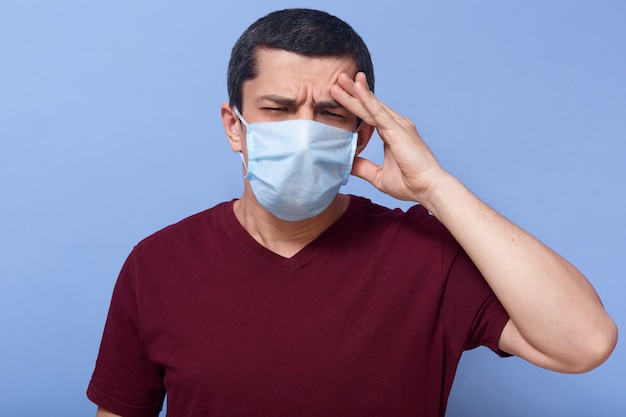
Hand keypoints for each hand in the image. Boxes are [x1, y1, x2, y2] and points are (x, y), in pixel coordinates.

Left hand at [331, 72, 448, 204]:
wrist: (428, 189)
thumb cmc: (410, 184)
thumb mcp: (378, 176)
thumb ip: (363, 167)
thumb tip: (346, 163)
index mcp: (392, 133)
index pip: (370, 115)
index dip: (356, 103)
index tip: (341, 93)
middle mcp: (396, 125)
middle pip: (370, 105)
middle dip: (353, 91)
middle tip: (338, 78)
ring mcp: (398, 125)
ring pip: (371, 105)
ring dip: (355, 91)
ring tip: (340, 78)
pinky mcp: (398, 130)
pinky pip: (378, 112)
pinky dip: (366, 100)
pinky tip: (356, 88)